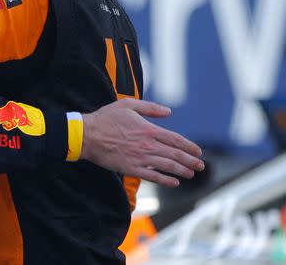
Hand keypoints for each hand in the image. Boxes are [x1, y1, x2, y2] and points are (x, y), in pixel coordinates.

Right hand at [80, 99, 203, 187]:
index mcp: (148, 129)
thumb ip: (150, 107)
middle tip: (201, 166)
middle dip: (191, 161)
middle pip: (176, 154)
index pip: (175, 139)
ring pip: (168, 166)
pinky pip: (153, 177)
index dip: (189, 146)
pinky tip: (175, 182)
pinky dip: (166, 180)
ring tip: (191, 174)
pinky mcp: (131, 168)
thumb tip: (168, 111)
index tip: (198, 151)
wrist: (87, 135)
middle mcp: (147, 145)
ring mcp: (140, 158)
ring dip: (183, 170)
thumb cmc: (105, 118)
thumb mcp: (127, 105)